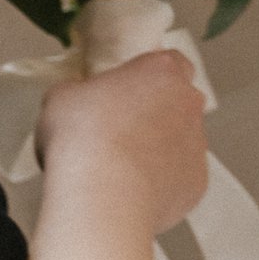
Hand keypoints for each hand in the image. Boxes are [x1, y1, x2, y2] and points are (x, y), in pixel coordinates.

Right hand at [38, 46, 207, 234]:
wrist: (103, 198)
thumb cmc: (82, 140)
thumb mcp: (61, 97)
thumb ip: (78, 91)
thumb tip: (79, 100)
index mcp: (160, 72)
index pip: (171, 61)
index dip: (149, 75)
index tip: (127, 87)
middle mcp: (188, 104)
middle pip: (179, 101)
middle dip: (156, 111)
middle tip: (119, 127)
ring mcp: (197, 145)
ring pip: (180, 141)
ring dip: (157, 148)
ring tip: (119, 166)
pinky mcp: (197, 183)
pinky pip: (179, 176)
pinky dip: (160, 181)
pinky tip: (131, 189)